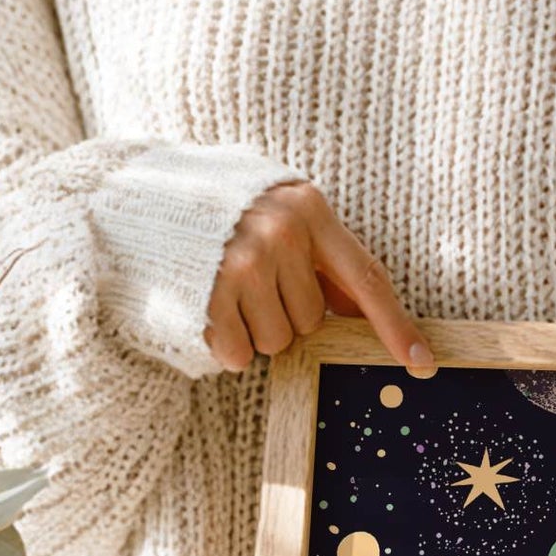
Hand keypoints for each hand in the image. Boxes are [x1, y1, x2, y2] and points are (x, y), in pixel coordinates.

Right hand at [206, 181, 433, 376]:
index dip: (396, 325)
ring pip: (278, 343)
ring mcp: (243, 264)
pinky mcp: (208, 296)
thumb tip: (361, 310)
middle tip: (250, 283)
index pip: (367, 278)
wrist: (132, 195)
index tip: (423, 361)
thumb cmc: (216, 208)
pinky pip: (239, 354)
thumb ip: (319, 256)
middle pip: (313, 321)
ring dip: (254, 331)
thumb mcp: (277, 212)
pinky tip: (207, 308)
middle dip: (285, 315)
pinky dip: (226, 345)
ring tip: (224, 291)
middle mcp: (281, 234)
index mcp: (308, 209)